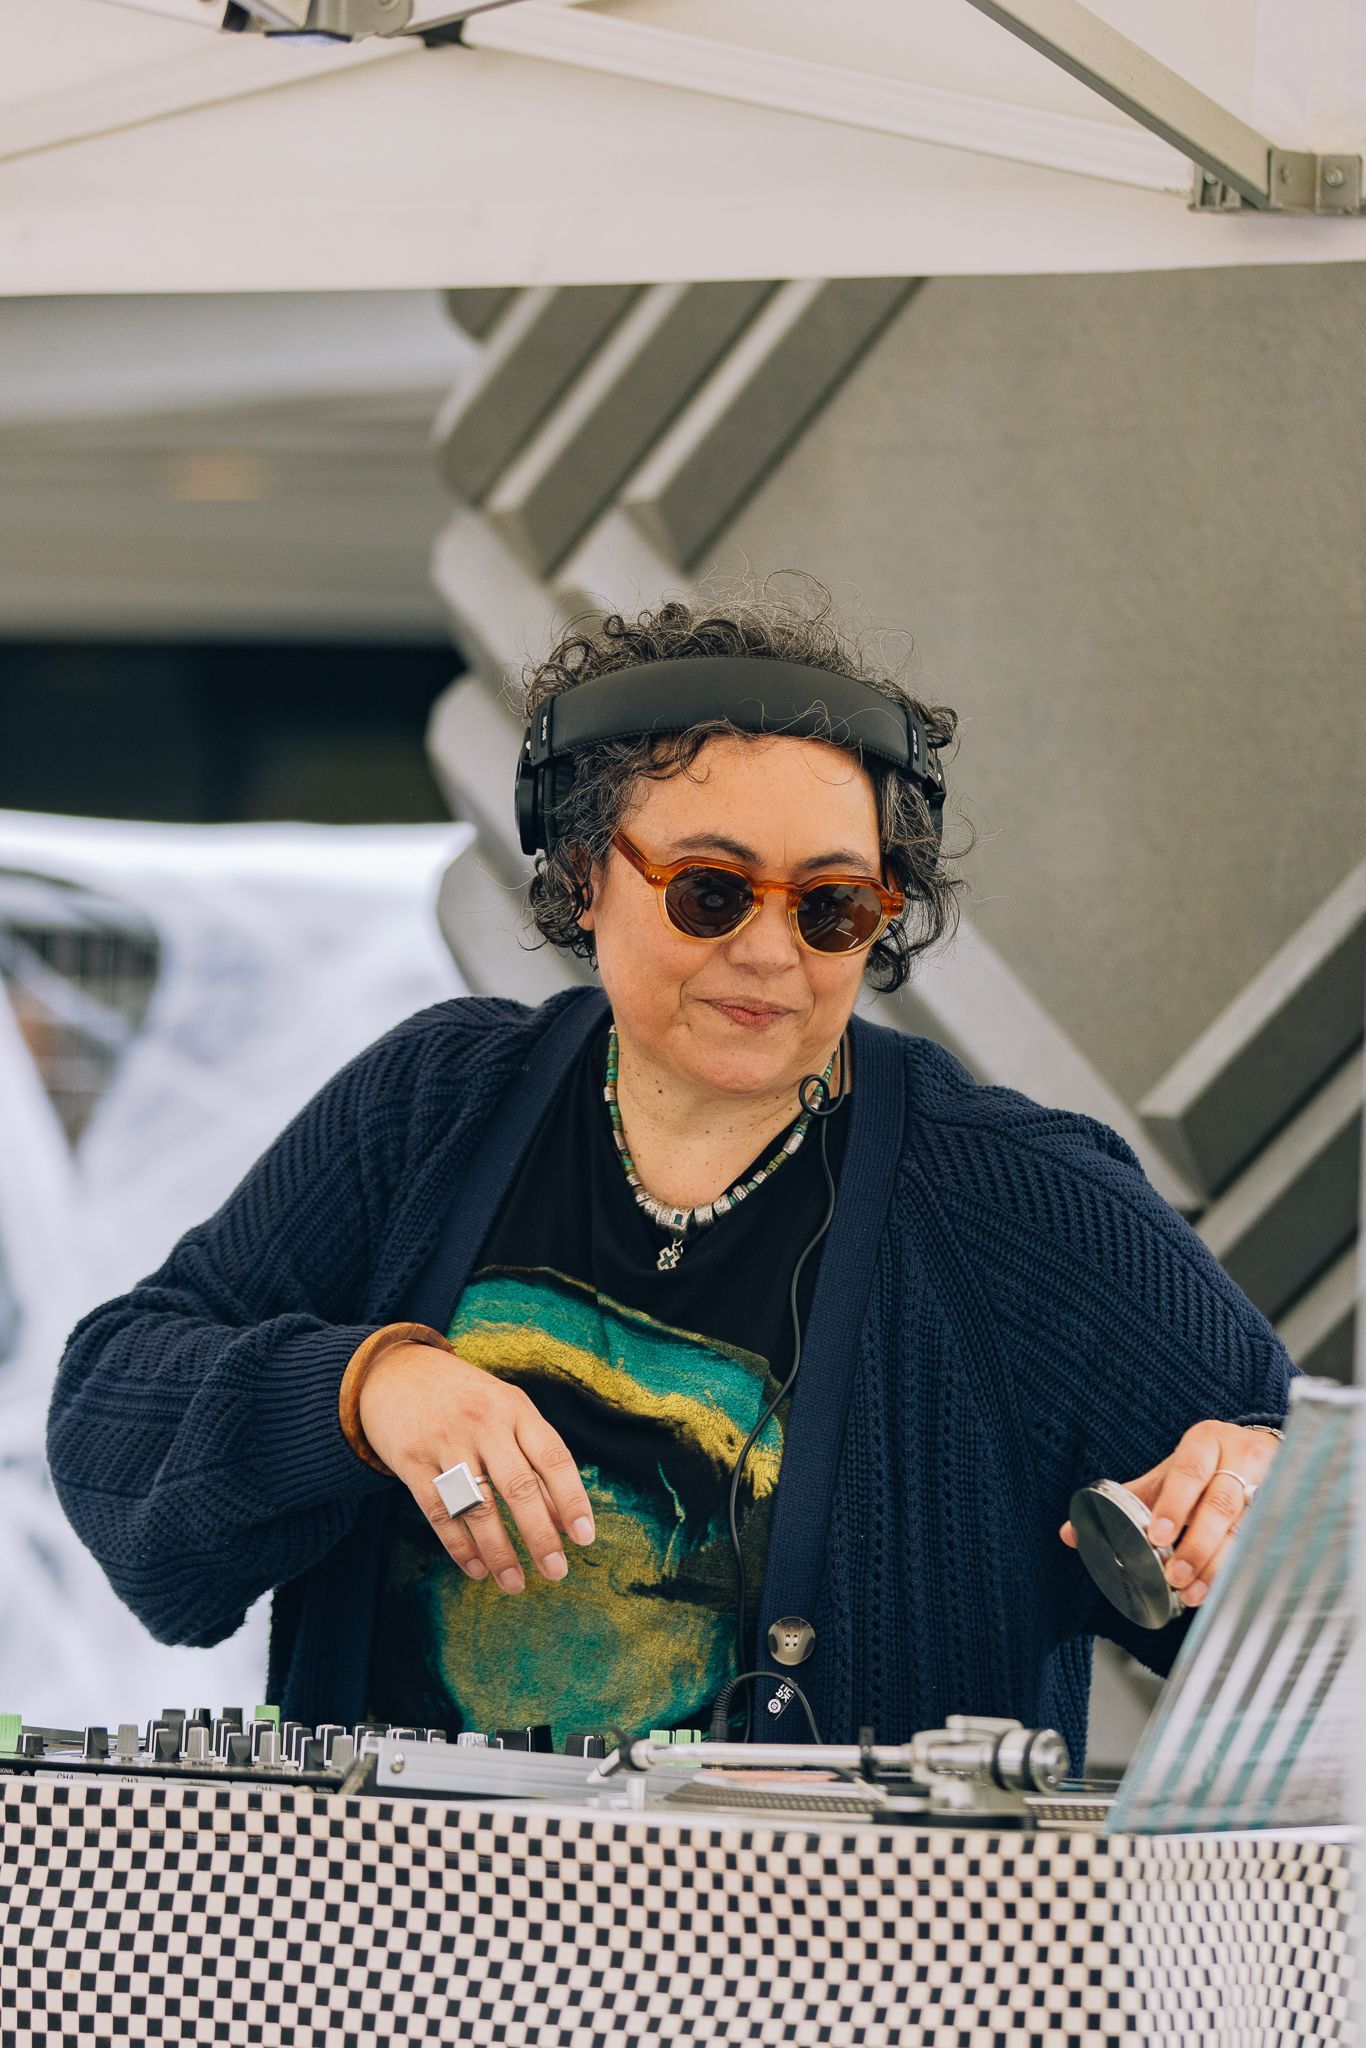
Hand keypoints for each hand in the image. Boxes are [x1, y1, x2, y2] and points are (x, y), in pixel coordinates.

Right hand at [359, 1341, 595, 1593]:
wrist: (396, 1372)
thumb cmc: (467, 1399)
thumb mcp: (507, 1413)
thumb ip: (535, 1461)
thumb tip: (565, 1521)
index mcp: (515, 1407)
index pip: (553, 1457)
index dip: (572, 1500)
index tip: (584, 1539)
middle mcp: (483, 1422)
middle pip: (518, 1486)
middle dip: (540, 1535)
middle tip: (556, 1571)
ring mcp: (444, 1441)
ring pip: (478, 1506)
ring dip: (500, 1552)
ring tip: (516, 1583)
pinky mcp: (410, 1460)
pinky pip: (439, 1512)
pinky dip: (460, 1546)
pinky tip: (478, 1570)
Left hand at [1059, 1420, 1279, 1609]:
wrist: (1256, 1449)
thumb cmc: (1204, 1464)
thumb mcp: (1168, 1473)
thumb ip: (1127, 1499)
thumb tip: (1069, 1534)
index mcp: (1204, 1441)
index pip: (1189, 1471)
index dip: (1174, 1505)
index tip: (1157, 1537)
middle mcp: (1240, 1456)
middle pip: (1221, 1504)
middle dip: (1197, 1544)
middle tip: (1176, 1575)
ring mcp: (1269, 1481)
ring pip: (1246, 1527)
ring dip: (1218, 1564)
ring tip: (1195, 1591)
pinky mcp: (1285, 1506)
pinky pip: (1265, 1541)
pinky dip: (1241, 1567)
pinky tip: (1223, 1588)